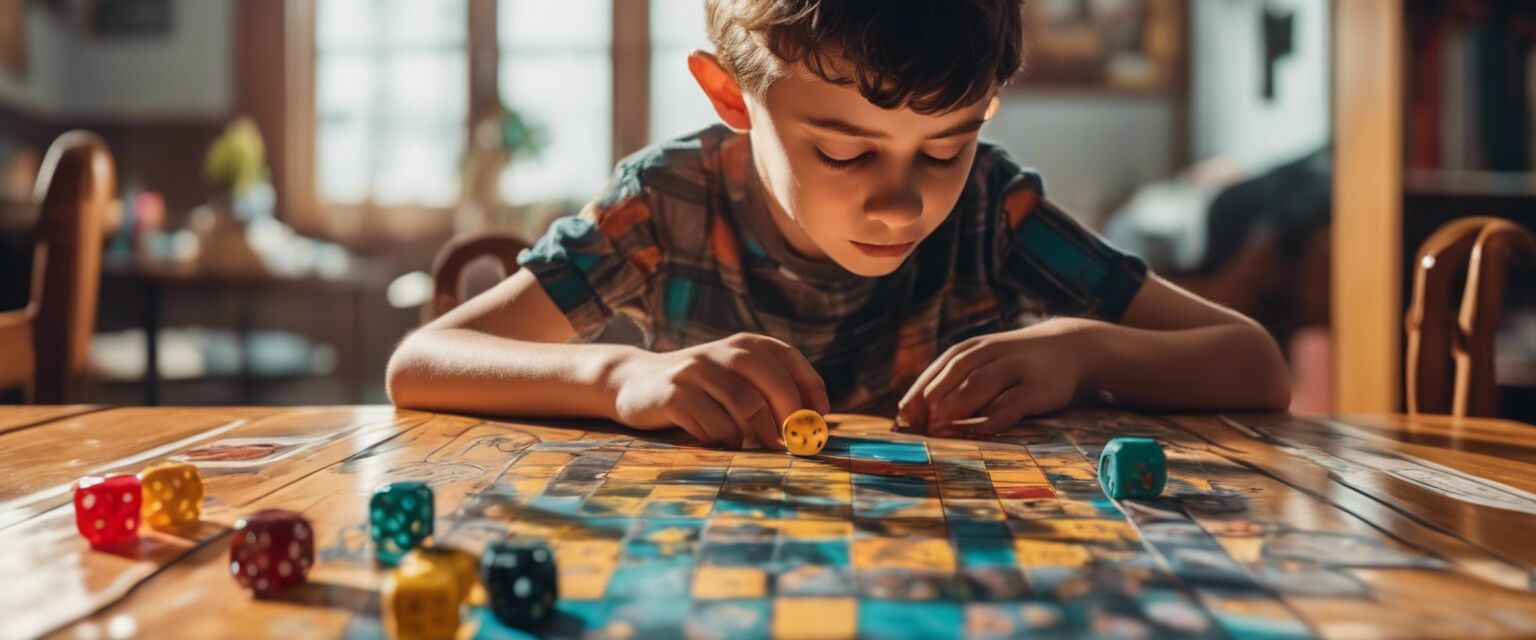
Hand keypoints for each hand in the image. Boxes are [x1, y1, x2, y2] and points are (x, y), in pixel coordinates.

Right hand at [607, 333, 829, 448]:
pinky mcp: (674, 394)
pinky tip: (718, 440)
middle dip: (789, 417)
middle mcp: (723, 351)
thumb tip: (813, 424)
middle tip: (790, 442)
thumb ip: (769, 390)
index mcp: (744, 344)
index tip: (817, 419)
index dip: (811, 390)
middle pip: (772, 382)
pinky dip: (724, 440)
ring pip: (745, 406)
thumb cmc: (699, 388)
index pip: (789, 359)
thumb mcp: (734, 377)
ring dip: (757, 433)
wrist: (634, 382)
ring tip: (752, 444)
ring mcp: (697, 371)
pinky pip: (713, 425)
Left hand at [897, 319, 1095, 436]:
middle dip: (933, 401)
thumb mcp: (982, 361)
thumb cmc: (1012, 362)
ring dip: (956, 407)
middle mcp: (990, 353)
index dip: (918, 394)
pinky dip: (995, 416)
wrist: (1069, 345)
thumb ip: (952, 382)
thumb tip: (909, 413)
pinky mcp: (1037, 387)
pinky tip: (981, 430)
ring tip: (940, 429)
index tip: (903, 419)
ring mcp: (1015, 368)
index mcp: (971, 349)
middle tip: (920, 428)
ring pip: (979, 384)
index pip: (937, 370)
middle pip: (953, 374)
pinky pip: (1012, 402)